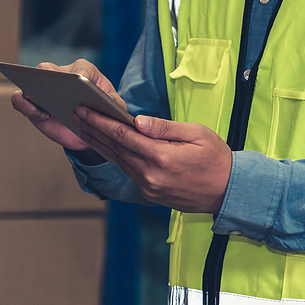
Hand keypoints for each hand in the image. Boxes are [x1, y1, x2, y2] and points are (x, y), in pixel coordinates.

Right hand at [10, 59, 125, 156]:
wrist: (89, 130)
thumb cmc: (102, 113)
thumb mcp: (114, 109)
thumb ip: (114, 104)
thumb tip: (105, 102)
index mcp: (84, 72)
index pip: (80, 69)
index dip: (77, 75)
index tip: (78, 81)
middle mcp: (61, 74)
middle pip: (50, 70)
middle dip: (49, 78)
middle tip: (51, 89)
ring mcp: (44, 87)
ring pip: (31, 81)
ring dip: (32, 92)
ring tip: (41, 108)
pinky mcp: (32, 103)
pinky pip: (20, 99)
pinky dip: (25, 105)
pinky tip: (39, 115)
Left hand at [73, 108, 231, 213]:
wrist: (229, 192)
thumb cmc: (217, 159)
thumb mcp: (197, 134)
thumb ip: (164, 128)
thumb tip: (137, 120)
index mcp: (162, 157)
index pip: (123, 136)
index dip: (101, 122)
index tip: (85, 110)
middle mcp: (151, 175)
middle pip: (115, 149)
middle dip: (93, 131)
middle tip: (75, 115)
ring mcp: (149, 187)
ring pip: (118, 161)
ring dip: (100, 144)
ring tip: (84, 128)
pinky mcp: (151, 194)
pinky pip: (128, 171)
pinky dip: (114, 157)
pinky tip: (106, 146)